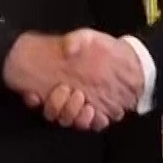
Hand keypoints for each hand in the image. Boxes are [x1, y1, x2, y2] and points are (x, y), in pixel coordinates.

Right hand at [2, 30, 139, 128]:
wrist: (129, 59)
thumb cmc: (103, 49)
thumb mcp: (88, 38)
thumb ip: (76, 41)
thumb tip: (68, 48)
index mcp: (60, 82)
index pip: (39, 96)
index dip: (33, 99)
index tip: (35, 95)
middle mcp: (69, 98)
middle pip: (54, 113)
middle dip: (56, 105)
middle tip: (66, 90)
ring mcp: (84, 108)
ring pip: (70, 121)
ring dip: (73, 114)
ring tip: (82, 101)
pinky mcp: (101, 113)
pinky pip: (94, 124)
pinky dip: (93, 121)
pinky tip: (94, 111)